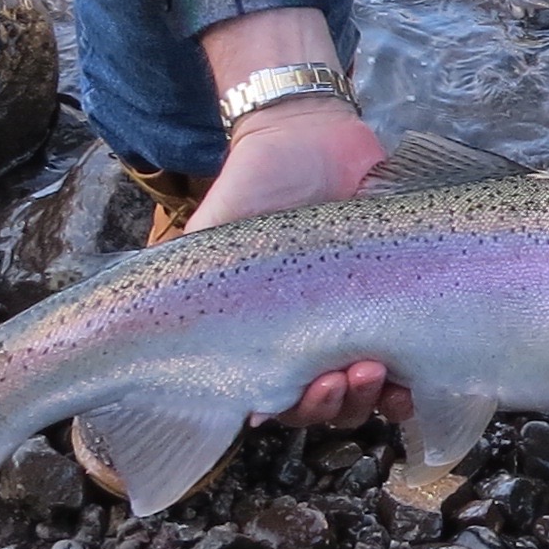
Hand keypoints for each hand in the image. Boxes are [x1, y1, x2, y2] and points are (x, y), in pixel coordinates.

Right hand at [191, 97, 410, 433]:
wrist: (311, 138)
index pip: (276, 401)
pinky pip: (410, 367)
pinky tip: (409, 387)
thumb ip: (186, 275)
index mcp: (267, 337)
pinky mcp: (400, 307)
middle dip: (335, 404)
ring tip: (376, 374)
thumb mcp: (213, 233)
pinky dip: (408, 390)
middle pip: (325, 406)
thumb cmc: (254, 185)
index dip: (291, 409)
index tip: (301, 391)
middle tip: (346, 378)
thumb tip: (138, 330)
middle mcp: (311, 342)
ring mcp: (358, 327)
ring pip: (366, 395)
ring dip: (372, 400)